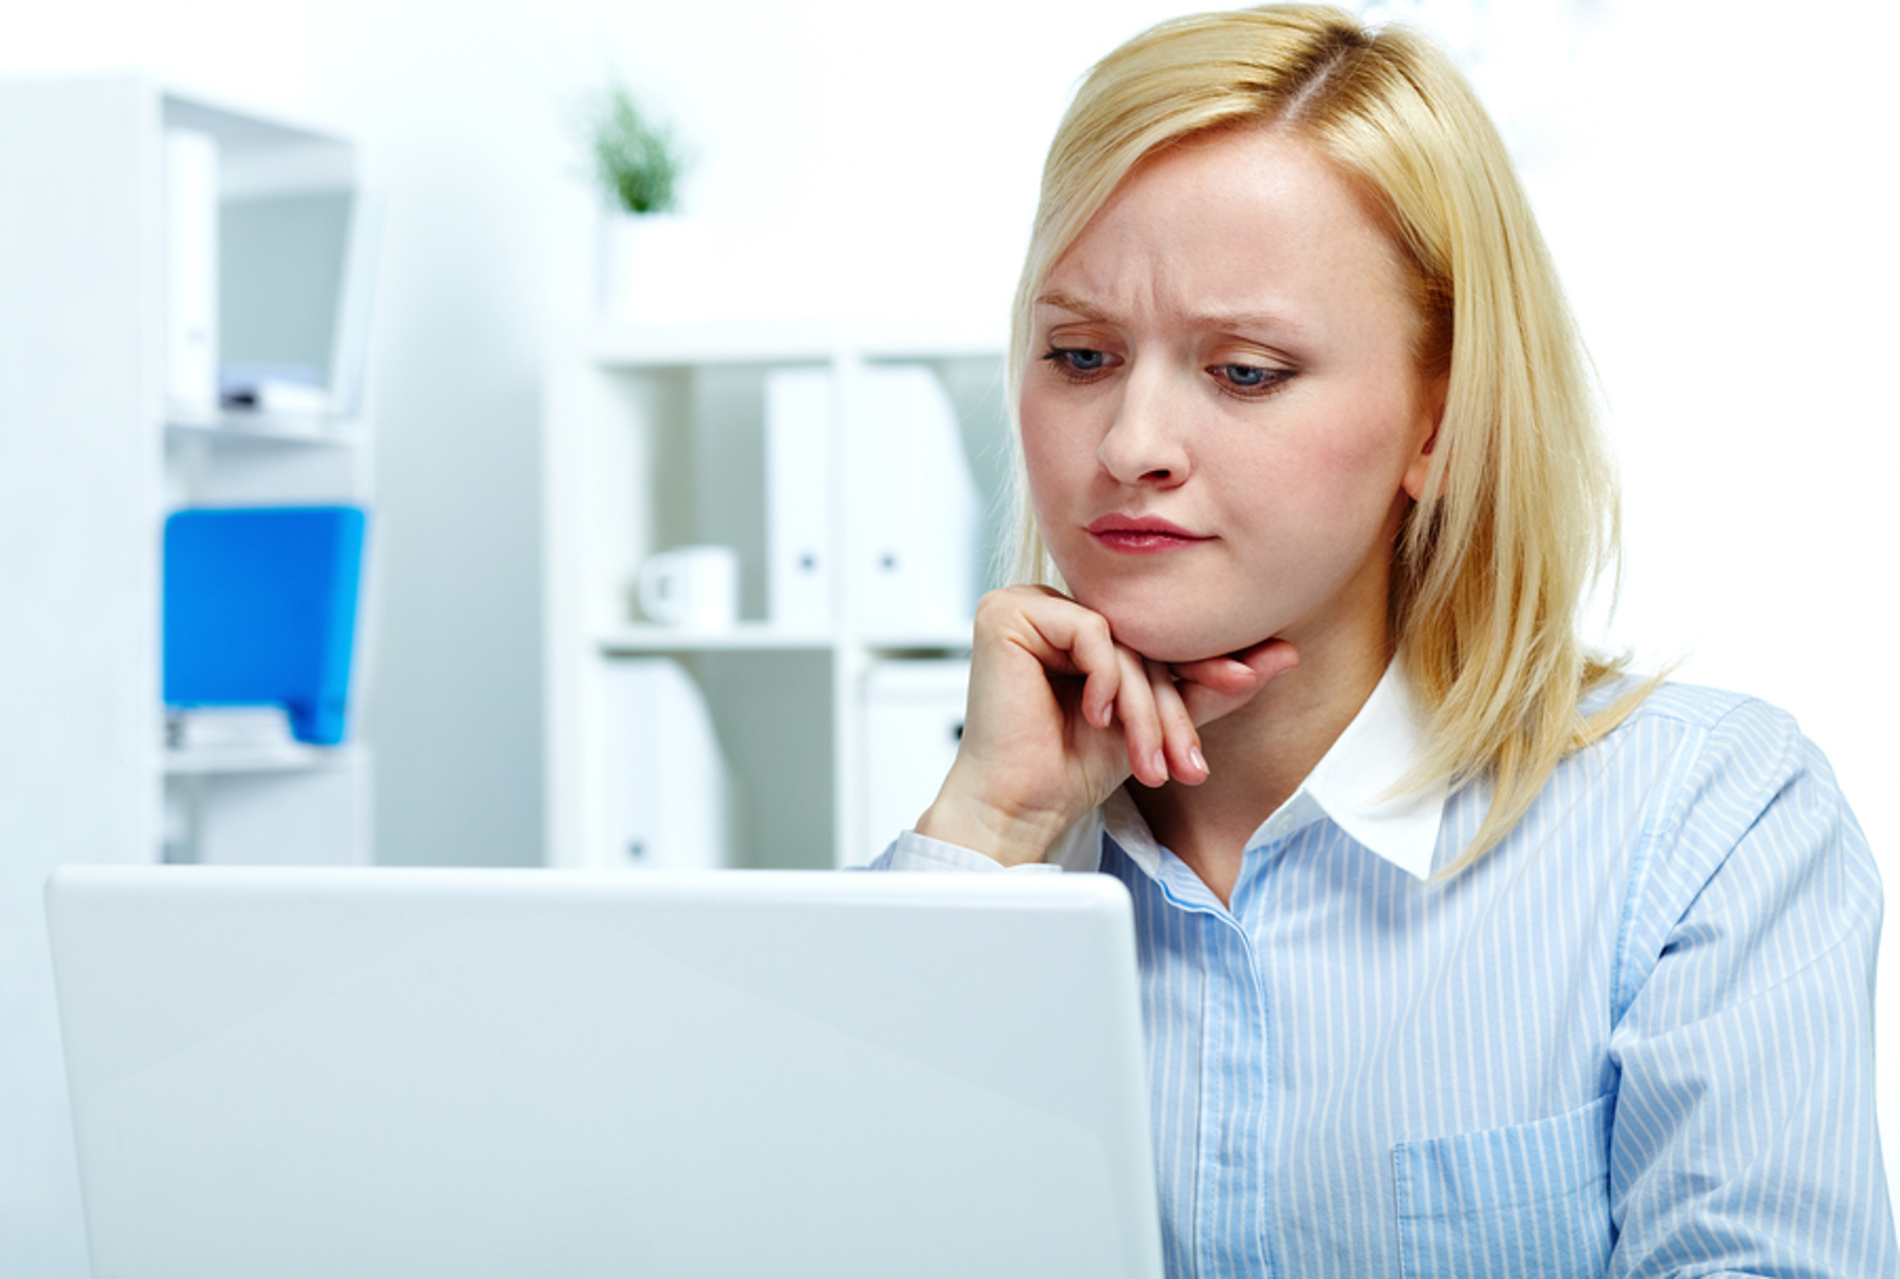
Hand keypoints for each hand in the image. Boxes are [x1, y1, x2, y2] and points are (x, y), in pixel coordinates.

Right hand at [915, 586, 1297, 865]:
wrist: (1019, 809)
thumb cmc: (1071, 768)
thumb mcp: (1156, 722)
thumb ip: (1212, 686)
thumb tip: (1286, 653)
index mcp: (1081, 621)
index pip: (1156, 630)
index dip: (1203, 661)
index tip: (1246, 680)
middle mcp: (1053, 605)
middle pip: (1140, 636)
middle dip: (1172, 704)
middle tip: (1188, 762)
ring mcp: (1026, 603)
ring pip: (1120, 638)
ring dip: (1145, 707)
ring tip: (1147, 760)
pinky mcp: (1006, 612)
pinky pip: (1088, 630)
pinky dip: (1105, 679)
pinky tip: (1095, 717)